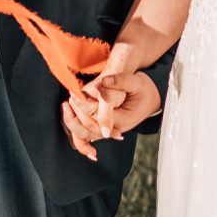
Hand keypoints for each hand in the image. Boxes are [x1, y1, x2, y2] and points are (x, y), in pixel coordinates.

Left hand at [61, 41, 158, 157]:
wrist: (151, 98)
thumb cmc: (144, 89)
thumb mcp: (137, 81)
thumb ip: (120, 81)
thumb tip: (103, 82)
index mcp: (122, 119)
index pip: (97, 116)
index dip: (83, 105)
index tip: (74, 94)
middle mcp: (114, 128)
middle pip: (88, 129)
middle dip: (74, 116)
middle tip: (66, 101)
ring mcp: (109, 130)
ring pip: (85, 135)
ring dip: (73, 123)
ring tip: (66, 107)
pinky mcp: (104, 128)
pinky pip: (87, 135)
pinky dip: (77, 131)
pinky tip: (70, 120)